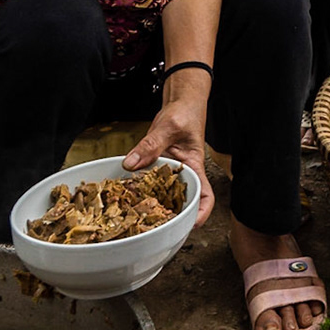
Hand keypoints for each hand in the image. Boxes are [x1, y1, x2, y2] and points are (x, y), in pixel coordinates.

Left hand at [123, 87, 215, 227]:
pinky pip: (148, 181)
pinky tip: (124, 193)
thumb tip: (131, 164)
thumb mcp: (169, 126)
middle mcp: (183, 173)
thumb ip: (151, 145)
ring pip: (162, 194)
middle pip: (181, 201)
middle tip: (152, 227)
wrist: (181, 102)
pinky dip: (138, 188)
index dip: (200, 213)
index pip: (204, 195)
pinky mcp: (157, 167)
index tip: (190, 224)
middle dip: (169, 216)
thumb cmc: (185, 112)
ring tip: (135, 217)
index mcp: (195, 166)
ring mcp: (169, 172)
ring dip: (151, 205)